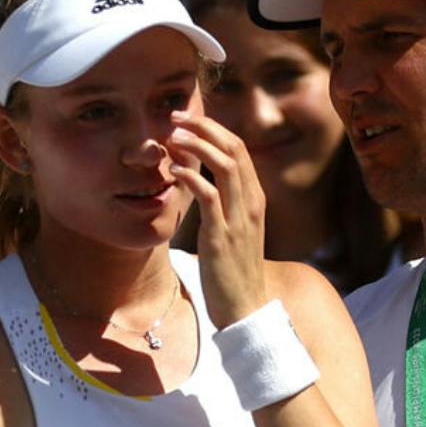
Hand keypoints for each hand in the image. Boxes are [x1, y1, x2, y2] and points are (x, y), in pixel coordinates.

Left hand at [168, 110, 268, 327]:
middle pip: (233, 149)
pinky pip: (209, 196)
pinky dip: (191, 177)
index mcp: (254, 201)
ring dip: (196, 145)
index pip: (239, 151)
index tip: (188, 120)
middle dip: (204, 126)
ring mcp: (238, 220)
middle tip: (175, 116)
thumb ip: (225, 207)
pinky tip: (173, 170)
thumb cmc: (235, 273)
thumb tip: (203, 186)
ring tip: (171, 136)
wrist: (245, 310)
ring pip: (225, 165)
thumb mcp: (234, 232)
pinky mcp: (222, 238)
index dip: (214, 129)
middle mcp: (251, 205)